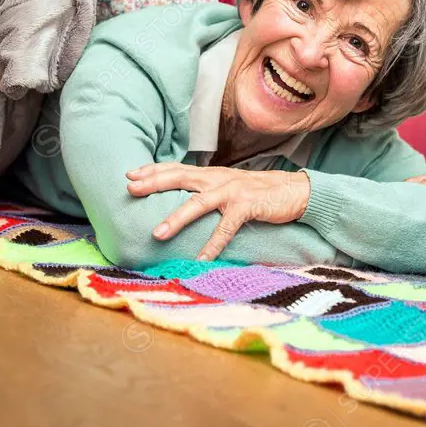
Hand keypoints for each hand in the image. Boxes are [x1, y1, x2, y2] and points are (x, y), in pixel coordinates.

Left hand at [126, 163, 310, 260]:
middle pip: (181, 177)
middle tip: (130, 189)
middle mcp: (218, 178)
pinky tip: (201, 258)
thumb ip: (208, 188)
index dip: (154, 170)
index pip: (177, 168)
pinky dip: (213, 244)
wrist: (295, 191)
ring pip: (198, 203)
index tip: (130, 174)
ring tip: (156, 233)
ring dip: (176, 218)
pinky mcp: (248, 206)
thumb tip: (184, 199)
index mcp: (212, 174)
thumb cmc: (259, 192)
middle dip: (154, 183)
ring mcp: (232, 192)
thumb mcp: (229, 186)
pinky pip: (226, 228)